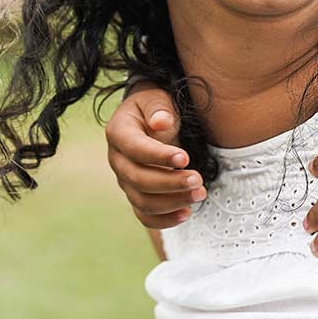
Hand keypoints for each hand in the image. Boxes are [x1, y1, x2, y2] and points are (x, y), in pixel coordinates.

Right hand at [106, 82, 204, 227]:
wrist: (151, 119)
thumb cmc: (155, 107)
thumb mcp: (156, 98)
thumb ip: (158, 108)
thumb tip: (161, 122)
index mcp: (118, 132)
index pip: (134, 149)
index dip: (158, 156)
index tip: (185, 158)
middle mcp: (117, 159)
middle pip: (137, 179)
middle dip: (170, 183)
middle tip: (198, 180)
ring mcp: (125, 180)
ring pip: (142, 201)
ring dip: (172, 202)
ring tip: (200, 194)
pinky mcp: (136, 195)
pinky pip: (145, 215)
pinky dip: (165, 220)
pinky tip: (187, 213)